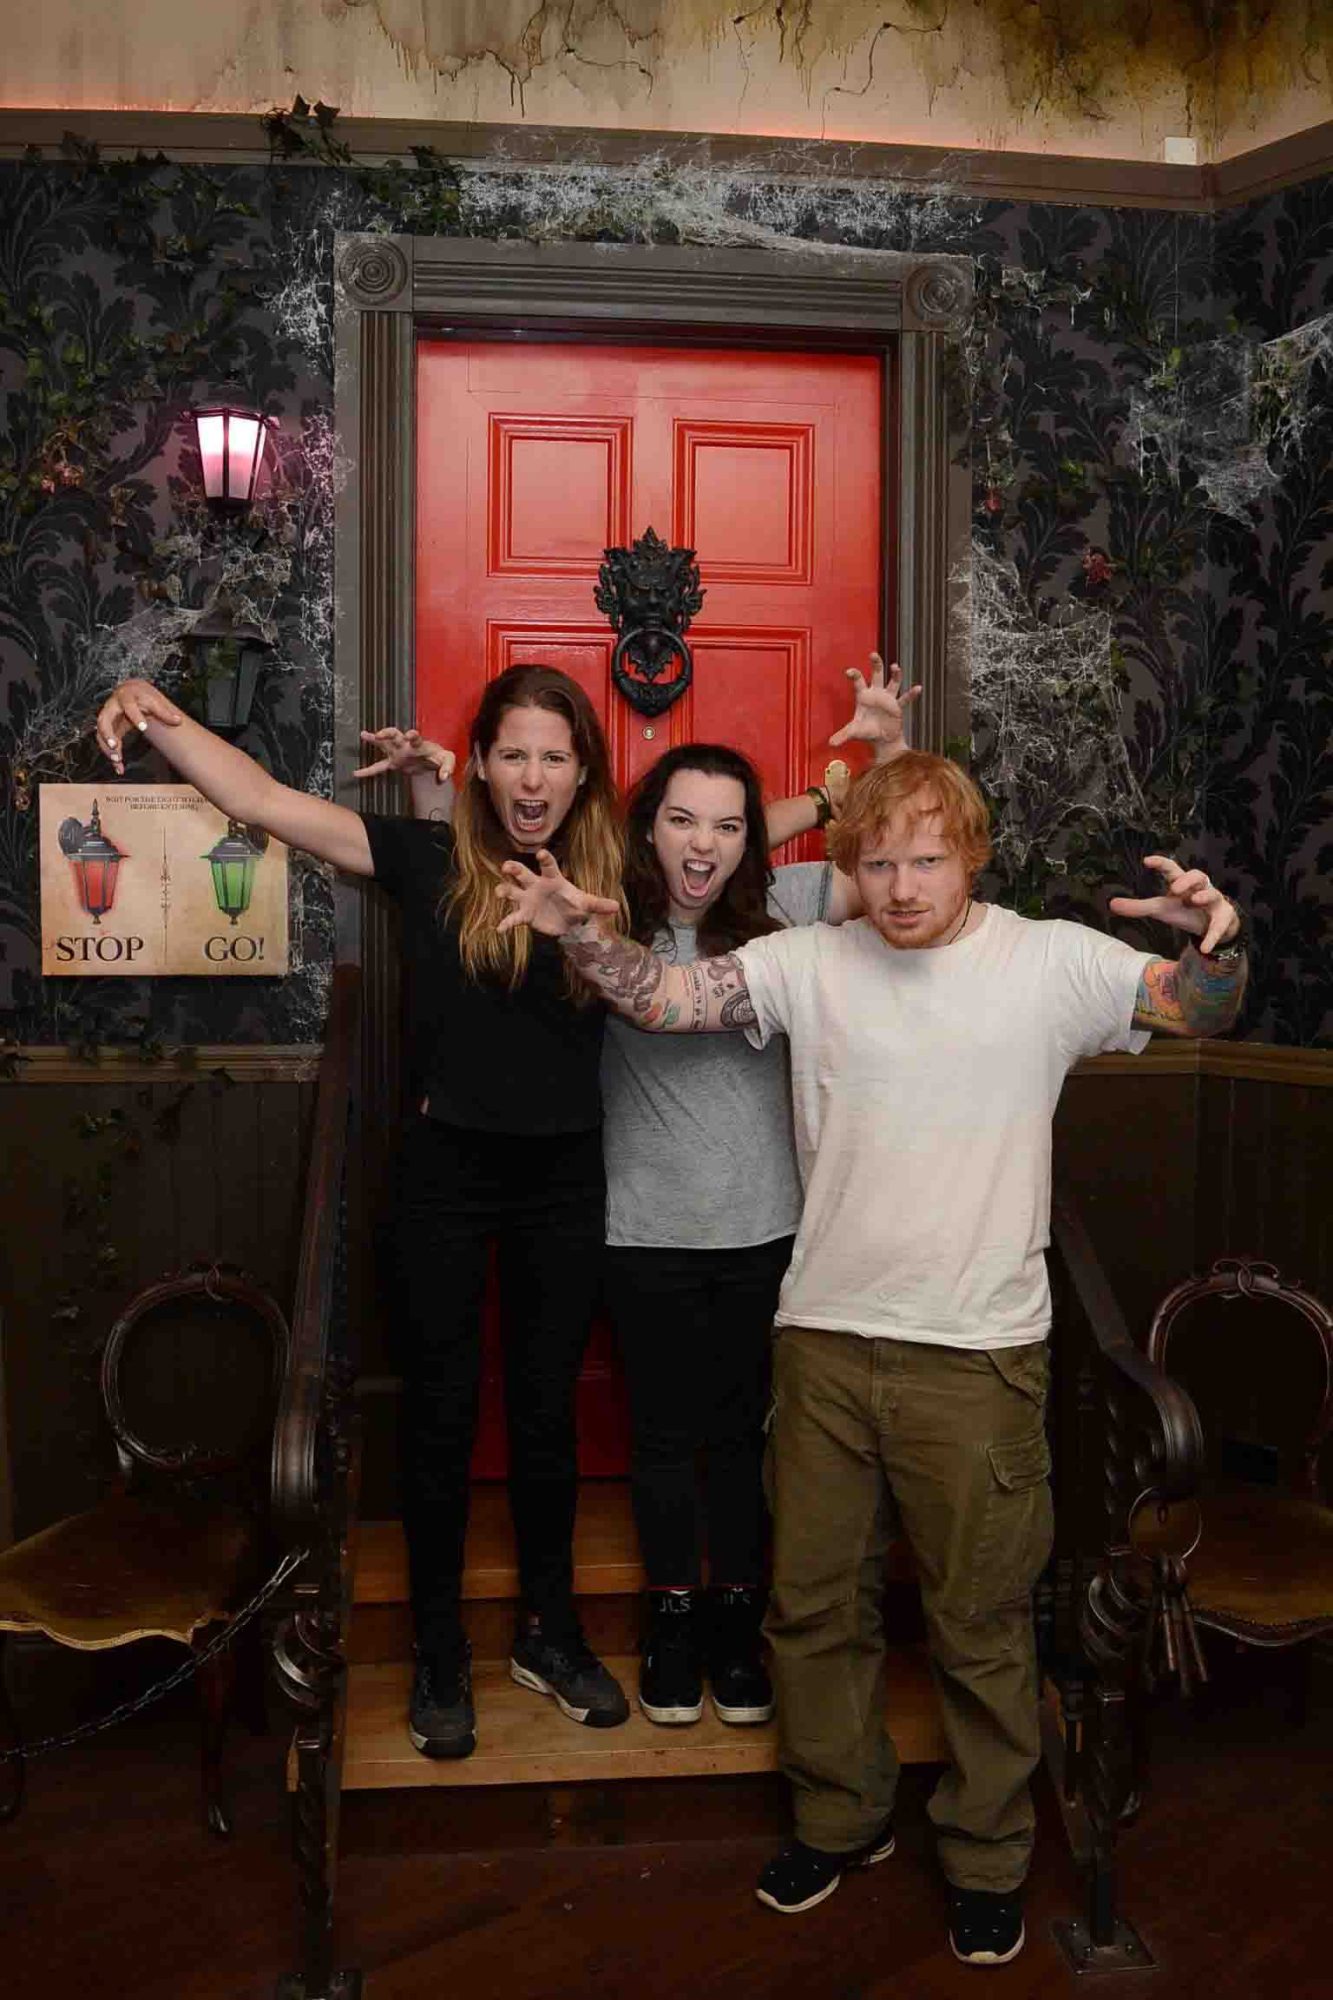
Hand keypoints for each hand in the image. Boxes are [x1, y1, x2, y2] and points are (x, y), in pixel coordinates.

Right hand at [95, 679, 183, 773]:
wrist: (130, 692)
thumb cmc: (141, 696)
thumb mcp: (153, 701)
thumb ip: (164, 712)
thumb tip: (178, 720)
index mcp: (125, 698)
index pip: (129, 706)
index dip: (135, 716)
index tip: (144, 727)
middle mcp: (112, 707)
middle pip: (104, 720)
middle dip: (108, 733)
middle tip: (115, 746)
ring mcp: (108, 718)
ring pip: (101, 733)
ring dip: (106, 747)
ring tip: (117, 759)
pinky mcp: (108, 729)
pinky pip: (104, 742)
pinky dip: (110, 754)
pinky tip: (118, 766)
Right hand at [353, 727, 454, 783]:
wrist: (431, 760)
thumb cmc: (439, 756)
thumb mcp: (447, 759)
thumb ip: (448, 766)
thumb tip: (444, 777)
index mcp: (418, 744)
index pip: (415, 737)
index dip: (412, 735)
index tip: (409, 734)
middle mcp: (405, 745)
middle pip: (395, 735)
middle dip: (387, 733)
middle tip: (379, 734)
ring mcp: (397, 752)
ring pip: (383, 744)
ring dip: (374, 740)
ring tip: (363, 734)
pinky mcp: (393, 762)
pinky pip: (379, 767)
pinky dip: (368, 771)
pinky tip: (357, 773)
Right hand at [497, 850, 620, 938]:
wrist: (567, 922)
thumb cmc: (575, 905)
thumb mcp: (587, 904)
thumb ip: (598, 904)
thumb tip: (616, 907)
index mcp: (552, 879)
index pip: (548, 866)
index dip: (544, 859)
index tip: (541, 853)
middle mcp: (536, 885)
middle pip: (523, 874)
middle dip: (514, 869)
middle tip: (506, 866)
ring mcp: (528, 899)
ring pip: (512, 892)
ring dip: (504, 891)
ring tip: (500, 892)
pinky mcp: (524, 915)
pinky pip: (513, 918)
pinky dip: (506, 923)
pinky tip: (499, 929)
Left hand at [828, 654, 920, 757]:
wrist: (882, 739)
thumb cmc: (866, 732)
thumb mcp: (853, 732)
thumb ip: (842, 735)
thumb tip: (830, 744)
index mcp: (864, 696)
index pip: (858, 681)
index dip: (854, 675)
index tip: (849, 671)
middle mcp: (877, 693)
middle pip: (877, 674)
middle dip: (876, 664)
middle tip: (873, 654)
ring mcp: (888, 699)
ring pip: (893, 682)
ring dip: (895, 675)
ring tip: (895, 667)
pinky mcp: (898, 707)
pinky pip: (905, 699)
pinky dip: (911, 694)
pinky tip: (918, 688)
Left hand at [1109, 856, 1240, 954]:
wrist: (1210, 924)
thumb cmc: (1184, 910)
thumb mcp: (1160, 908)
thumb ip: (1138, 907)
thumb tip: (1111, 904)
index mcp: (1182, 883)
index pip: (1172, 869)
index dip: (1161, 863)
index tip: (1146, 861)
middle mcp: (1199, 889)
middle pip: (1198, 875)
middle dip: (1187, 880)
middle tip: (1174, 887)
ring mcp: (1214, 902)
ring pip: (1213, 895)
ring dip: (1204, 896)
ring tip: (1193, 901)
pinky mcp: (1224, 918)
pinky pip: (1220, 926)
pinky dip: (1212, 937)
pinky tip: (1205, 949)